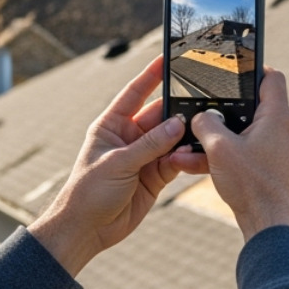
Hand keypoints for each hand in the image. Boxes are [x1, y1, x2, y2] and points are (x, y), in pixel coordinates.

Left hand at [29, 57, 208, 275]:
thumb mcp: (117, 164)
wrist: (86, 230)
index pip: (134, 94)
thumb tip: (177, 125)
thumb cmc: (87, 193)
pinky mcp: (155, 175)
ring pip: (171, 138)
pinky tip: (196, 153)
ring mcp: (144, 156)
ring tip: (201, 130)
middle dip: (177, 109)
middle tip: (200, 100)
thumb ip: (149, 145)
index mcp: (111, 126)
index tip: (167, 58)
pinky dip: (186, 157)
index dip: (151, 75)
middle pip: (159, 115)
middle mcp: (129, 137)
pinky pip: (176, 160)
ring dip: (184, 136)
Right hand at [191, 67, 288, 240]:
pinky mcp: (267, 165)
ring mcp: (275, 148)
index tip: (233, 70)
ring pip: (241, 132)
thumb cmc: (251, 185)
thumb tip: (200, 116)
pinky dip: (220, 155)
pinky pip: (241, 151)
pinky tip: (191, 163)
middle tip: (202, 109)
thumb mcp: (218, 148)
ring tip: (187, 145)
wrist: (266, 223)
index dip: (253, 69)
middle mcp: (281, 129)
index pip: (272, 78)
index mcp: (277, 117)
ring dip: (214, 137)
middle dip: (221, 110)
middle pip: (252, 105)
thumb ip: (206, 124)